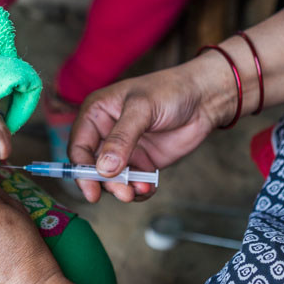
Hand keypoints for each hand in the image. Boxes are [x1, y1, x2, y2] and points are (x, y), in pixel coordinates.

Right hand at [70, 63, 230, 202]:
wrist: (204, 98)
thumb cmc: (170, 90)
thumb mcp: (142, 109)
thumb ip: (121, 138)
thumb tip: (104, 169)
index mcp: (96, 113)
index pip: (79, 146)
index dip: (81, 169)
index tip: (91, 189)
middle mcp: (106, 132)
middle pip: (94, 168)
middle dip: (107, 183)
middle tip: (124, 192)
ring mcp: (125, 149)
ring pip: (113, 179)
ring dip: (124, 189)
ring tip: (141, 188)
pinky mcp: (143, 162)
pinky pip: (134, 183)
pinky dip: (140, 190)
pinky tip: (149, 187)